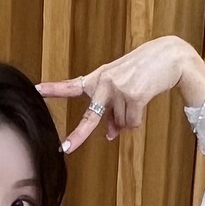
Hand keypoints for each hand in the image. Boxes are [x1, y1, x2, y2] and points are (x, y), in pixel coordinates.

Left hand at [36, 35, 197, 153]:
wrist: (168, 56)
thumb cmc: (144, 71)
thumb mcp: (123, 87)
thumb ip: (112, 110)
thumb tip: (110, 135)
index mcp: (98, 78)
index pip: (72, 85)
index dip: (53, 89)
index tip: (36, 90)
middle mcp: (104, 82)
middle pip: (91, 117)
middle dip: (79, 135)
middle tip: (66, 148)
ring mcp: (117, 88)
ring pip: (119, 123)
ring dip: (128, 119)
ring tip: (138, 97)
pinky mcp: (132, 95)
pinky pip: (131, 122)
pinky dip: (138, 119)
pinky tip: (144, 100)